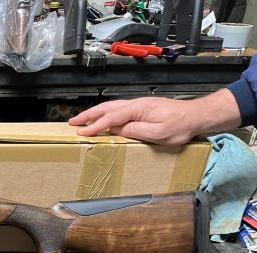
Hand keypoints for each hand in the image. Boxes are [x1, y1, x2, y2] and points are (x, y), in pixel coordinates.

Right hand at [68, 90, 241, 144]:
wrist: (195, 117)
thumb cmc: (180, 125)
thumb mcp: (159, 133)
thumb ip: (137, 131)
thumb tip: (119, 130)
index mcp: (138, 109)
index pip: (111, 117)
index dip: (95, 125)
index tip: (82, 132)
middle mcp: (136, 104)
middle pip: (106, 108)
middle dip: (88, 115)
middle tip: (72, 122)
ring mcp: (138, 106)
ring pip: (111, 108)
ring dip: (94, 114)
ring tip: (81, 121)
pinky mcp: (141, 110)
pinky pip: (118, 111)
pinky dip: (105, 115)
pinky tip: (101, 121)